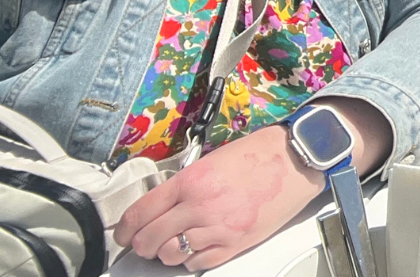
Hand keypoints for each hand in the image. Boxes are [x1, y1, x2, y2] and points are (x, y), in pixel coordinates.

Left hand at [114, 124, 322, 269]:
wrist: (296, 160)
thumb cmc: (257, 154)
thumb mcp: (211, 161)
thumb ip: (184, 185)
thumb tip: (160, 207)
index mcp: (190, 181)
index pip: (141, 213)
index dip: (124, 230)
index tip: (123, 236)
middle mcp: (199, 207)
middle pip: (150, 239)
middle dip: (142, 245)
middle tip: (145, 243)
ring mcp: (218, 228)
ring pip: (171, 255)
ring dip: (166, 253)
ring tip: (172, 245)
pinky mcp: (235, 243)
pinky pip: (199, 264)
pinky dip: (192, 260)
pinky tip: (196, 249)